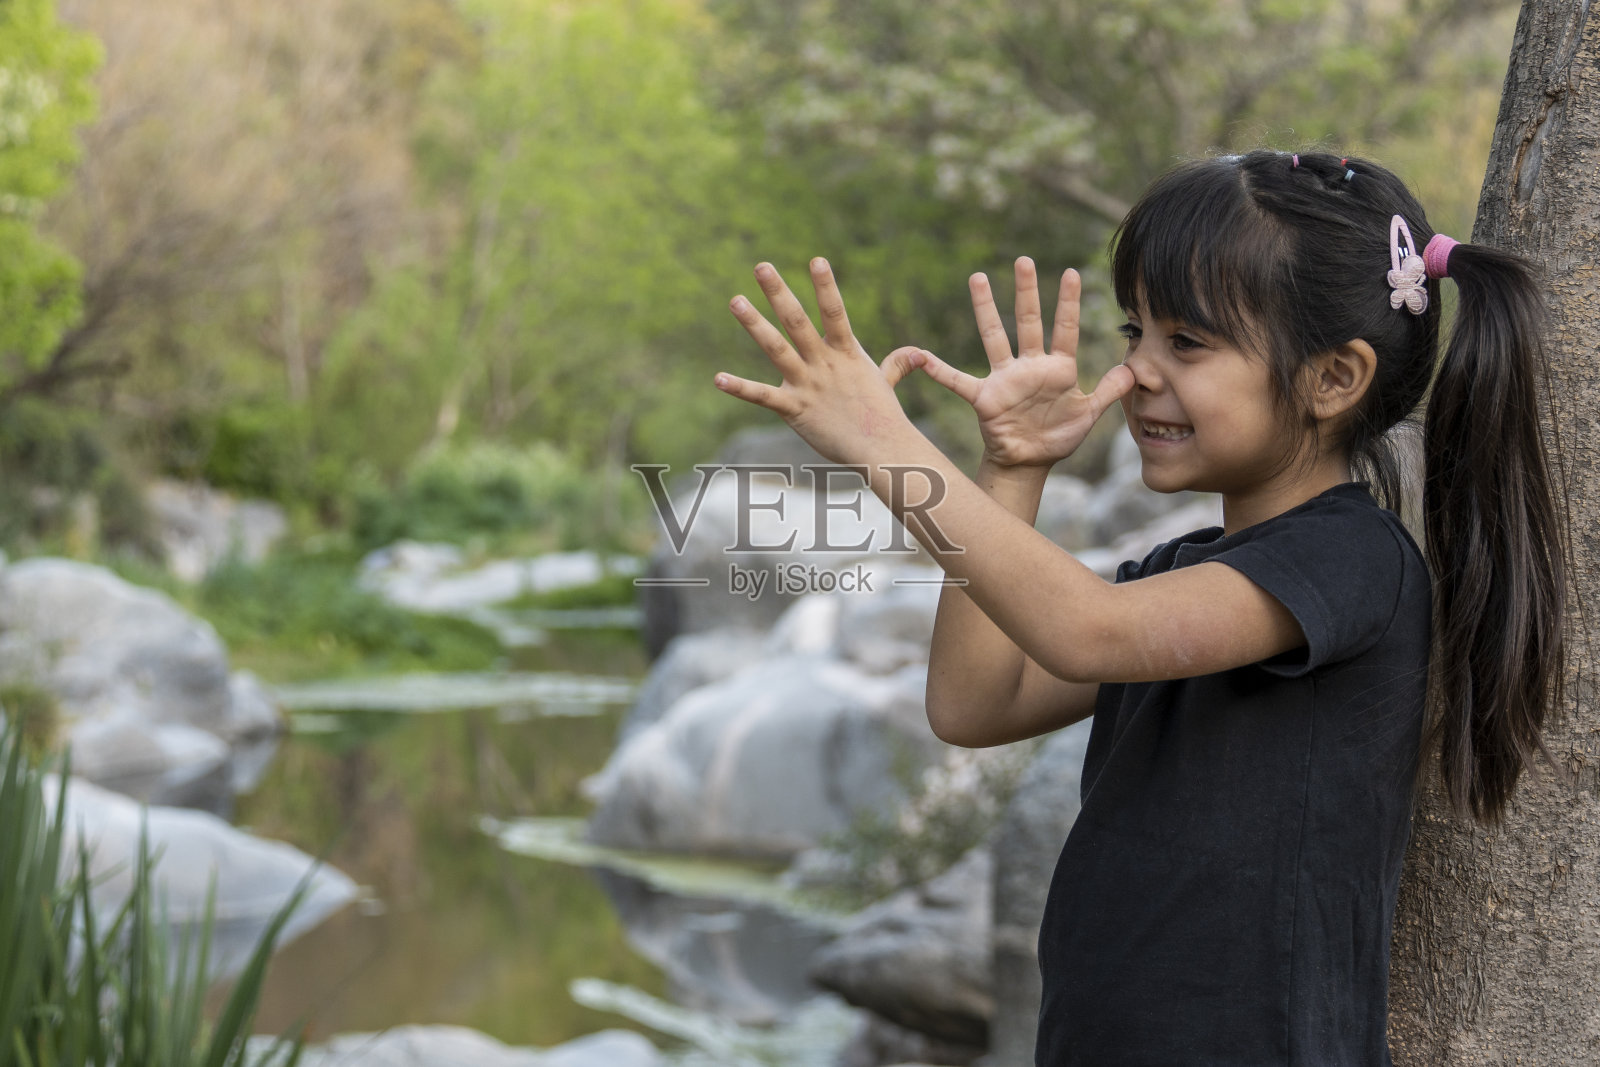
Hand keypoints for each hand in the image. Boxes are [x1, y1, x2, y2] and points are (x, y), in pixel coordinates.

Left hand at [717, 258, 922, 464]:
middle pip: (798, 321)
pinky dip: (740, 388)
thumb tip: (919, 353)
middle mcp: (824, 364)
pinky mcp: (794, 409)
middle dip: (779, 292)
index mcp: (846, 353)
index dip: (826, 286)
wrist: (881, 450)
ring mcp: (808, 385)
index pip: (835, 312)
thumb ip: (897, 364)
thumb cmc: (884, 418)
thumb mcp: (886, 384)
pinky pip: (762, 397)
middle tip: (761, 266)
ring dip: (754, 324)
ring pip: (776, 348)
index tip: (816, 259)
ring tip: (735, 300)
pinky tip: (718, 379)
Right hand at [910, 258, 1133, 468]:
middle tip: (1024, 260)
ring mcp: (1005, 379)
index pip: (1065, 329)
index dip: (1068, 303)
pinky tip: (921, 355)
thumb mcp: (1089, 415)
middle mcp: (1030, 366)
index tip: (1072, 272)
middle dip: (1027, 292)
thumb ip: (1110, 392)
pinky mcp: (985, 397)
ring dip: (985, 309)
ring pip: (994, 337)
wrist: (1030, 462)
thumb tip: (1133, 370)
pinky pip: (958, 380)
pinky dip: (939, 370)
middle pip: (1029, 322)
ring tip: (978, 278)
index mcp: (1058, 368)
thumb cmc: (1058, 436)